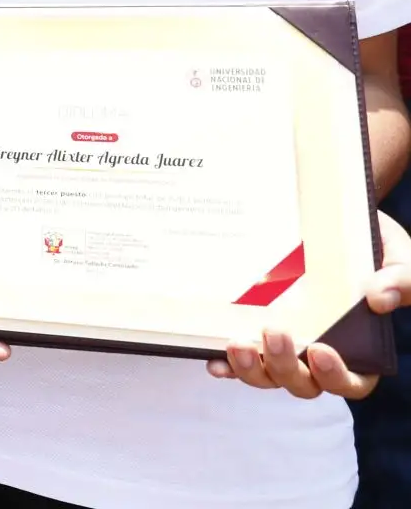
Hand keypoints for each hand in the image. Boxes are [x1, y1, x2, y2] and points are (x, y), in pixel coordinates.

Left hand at [208, 211, 410, 398]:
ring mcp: (285, 347)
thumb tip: (378, 297)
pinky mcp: (255, 333)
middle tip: (274, 334)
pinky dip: (227, 364)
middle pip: (302, 384)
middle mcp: (318, 356)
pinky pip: (240, 360)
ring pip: (268, 376)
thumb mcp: (400, 261)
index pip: (351, 383)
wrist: (334, 222)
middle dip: (285, 366)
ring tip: (237, 344)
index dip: (335, 376)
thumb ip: (401, 281)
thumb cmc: (373, 250)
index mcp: (359, 352)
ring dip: (251, 369)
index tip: (319, 350)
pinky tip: (214, 358)